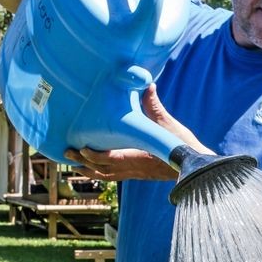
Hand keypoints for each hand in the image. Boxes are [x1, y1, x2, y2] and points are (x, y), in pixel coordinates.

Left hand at [65, 85, 211, 180]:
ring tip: (74, 163)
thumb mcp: (168, 124)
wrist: (195, 167)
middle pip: (102, 169)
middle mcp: (133, 169)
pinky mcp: (138, 175)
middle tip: (67, 153)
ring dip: (89, 170)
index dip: (93, 155)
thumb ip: (154, 105)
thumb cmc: (182, 147)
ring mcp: (135, 174)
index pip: (110, 159)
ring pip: (106, 175)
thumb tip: (148, 84)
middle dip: (83, 162)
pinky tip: (95, 169)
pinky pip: (114, 176)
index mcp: (138, 157)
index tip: (80, 148)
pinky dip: (101, 173)